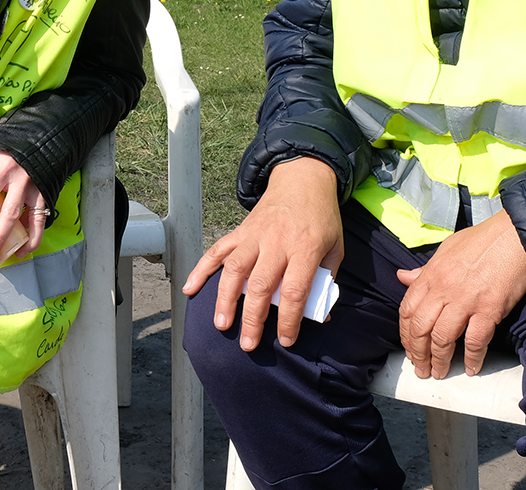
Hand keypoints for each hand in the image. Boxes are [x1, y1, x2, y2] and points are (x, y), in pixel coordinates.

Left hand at [0, 142, 44, 259]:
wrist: (43, 135)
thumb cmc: (10, 142)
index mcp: (3, 168)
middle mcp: (20, 181)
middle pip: (8, 213)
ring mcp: (35, 189)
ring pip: (28, 219)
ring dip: (18, 240)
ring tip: (5, 257)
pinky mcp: (45, 194)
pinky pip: (41, 219)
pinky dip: (35, 236)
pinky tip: (24, 249)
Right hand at [182, 158, 342, 351]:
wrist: (302, 180)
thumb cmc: (321, 218)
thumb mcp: (335, 248)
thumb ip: (327, 280)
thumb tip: (319, 316)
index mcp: (305, 248)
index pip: (294, 290)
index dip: (288, 319)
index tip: (285, 340)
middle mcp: (277, 242)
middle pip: (260, 285)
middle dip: (252, 318)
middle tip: (248, 344)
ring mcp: (255, 236)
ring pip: (234, 269)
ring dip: (225, 299)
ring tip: (221, 324)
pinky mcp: (241, 231)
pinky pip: (217, 251)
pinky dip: (201, 269)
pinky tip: (190, 289)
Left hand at [395, 210, 525, 378]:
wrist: (513, 236)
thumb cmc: (481, 241)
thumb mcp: (445, 250)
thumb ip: (424, 270)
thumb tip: (402, 277)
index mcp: (431, 276)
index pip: (408, 311)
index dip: (406, 334)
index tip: (409, 348)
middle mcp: (444, 290)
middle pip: (421, 329)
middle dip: (418, 353)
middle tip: (421, 369)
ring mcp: (466, 301)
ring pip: (443, 339)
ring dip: (440, 360)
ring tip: (439, 372)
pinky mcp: (489, 309)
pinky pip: (476, 340)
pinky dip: (472, 358)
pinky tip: (471, 368)